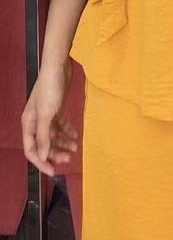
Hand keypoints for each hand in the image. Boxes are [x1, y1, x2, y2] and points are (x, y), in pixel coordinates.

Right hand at [21, 60, 77, 176]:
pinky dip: (68, 131)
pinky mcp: (57, 108)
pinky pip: (61, 125)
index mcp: (29, 124)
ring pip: (54, 135)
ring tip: (76, 147)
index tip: (53, 171)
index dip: (42, 162)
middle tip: (70, 158)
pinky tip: (75, 136)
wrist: (58, 68)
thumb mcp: (47, 114)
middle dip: (56, 152)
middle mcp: (36, 122)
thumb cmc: (50, 89)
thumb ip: (44, 136)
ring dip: (64, 143)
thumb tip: (43, 156)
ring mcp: (47, 115)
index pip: (32, 150)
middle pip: (45, 144)